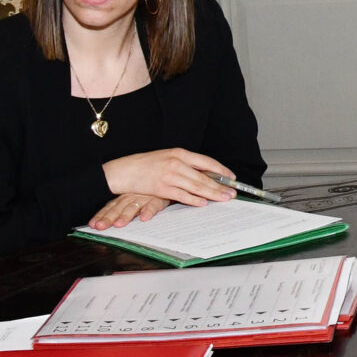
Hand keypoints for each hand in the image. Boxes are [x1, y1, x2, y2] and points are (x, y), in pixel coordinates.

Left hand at [90, 191, 175, 229]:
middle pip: (117, 209)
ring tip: (119, 224)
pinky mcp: (158, 199)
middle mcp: (131, 197)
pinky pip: (153, 205)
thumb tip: (106, 222)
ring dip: (125, 216)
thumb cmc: (147, 192)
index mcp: (123, 198)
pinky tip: (144, 218)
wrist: (166, 179)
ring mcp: (144, 198)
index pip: (109, 207)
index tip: (93, 225)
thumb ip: (121, 208)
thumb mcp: (132, 198)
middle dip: (108, 218)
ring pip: (133, 207)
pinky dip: (148, 211)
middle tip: (100, 227)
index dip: (101, 216)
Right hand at [102, 147, 236, 207]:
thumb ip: (183, 164)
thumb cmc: (144, 165)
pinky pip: (181, 195)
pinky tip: (203, 203)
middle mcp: (176, 162)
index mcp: (178, 153)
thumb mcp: (166, 157)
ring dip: (212, 194)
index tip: (231, 177)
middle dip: (220, 185)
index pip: (206, 161)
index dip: (221, 170)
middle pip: (203, 176)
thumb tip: (203, 174)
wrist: (123, 170)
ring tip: (223, 198)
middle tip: (233, 192)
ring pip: (196, 186)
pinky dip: (194, 200)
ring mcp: (169, 175)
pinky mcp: (161, 187)